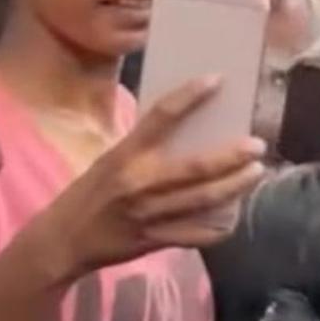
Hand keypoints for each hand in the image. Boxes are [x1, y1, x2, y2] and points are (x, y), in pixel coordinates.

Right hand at [31, 76, 266, 279]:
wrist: (62, 240)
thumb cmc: (91, 192)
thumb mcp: (111, 159)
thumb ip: (145, 146)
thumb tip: (188, 125)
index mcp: (126, 154)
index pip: (161, 117)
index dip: (190, 96)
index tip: (217, 80)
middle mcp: (139, 183)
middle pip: (196, 167)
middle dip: (232, 156)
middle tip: (257, 145)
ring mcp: (149, 214)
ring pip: (203, 200)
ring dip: (235, 186)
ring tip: (256, 172)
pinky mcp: (154, 240)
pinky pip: (196, 235)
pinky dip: (219, 227)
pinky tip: (236, 215)